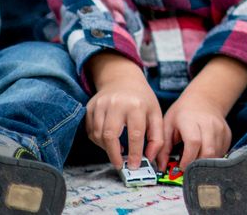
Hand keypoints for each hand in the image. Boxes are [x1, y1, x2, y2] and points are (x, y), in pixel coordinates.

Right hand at [85, 53, 163, 169]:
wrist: (122, 80)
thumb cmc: (141, 99)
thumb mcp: (155, 114)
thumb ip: (156, 137)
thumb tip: (150, 157)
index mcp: (136, 105)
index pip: (135, 134)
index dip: (134, 153)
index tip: (134, 166)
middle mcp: (116, 103)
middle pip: (110, 135)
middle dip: (114, 154)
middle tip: (120, 165)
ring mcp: (100, 104)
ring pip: (97, 135)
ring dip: (106, 148)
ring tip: (116, 150)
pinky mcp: (90, 107)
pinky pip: (90, 131)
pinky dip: (98, 140)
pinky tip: (108, 140)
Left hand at [158, 88, 232, 170]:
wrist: (204, 100)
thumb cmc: (183, 113)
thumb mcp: (167, 125)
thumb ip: (163, 147)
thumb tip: (161, 167)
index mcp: (190, 120)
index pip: (193, 142)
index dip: (188, 158)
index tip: (181, 167)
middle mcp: (209, 124)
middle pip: (208, 151)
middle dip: (198, 165)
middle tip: (188, 168)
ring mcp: (220, 128)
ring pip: (216, 154)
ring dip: (205, 163)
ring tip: (194, 159)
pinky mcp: (227, 134)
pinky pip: (222, 152)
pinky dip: (213, 158)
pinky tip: (203, 153)